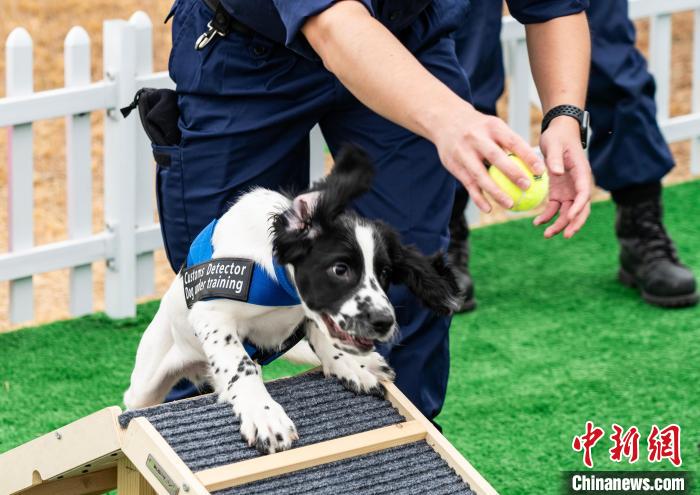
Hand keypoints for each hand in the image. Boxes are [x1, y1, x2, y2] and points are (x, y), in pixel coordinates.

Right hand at [433, 104, 545, 212]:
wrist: (445, 121)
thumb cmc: (479, 128)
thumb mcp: (494, 127)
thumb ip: (509, 143)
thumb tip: (534, 164)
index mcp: (492, 127)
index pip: (512, 142)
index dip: (527, 156)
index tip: (540, 171)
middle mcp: (476, 138)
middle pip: (495, 157)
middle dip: (512, 173)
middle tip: (527, 187)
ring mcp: (462, 152)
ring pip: (480, 175)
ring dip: (495, 191)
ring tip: (510, 204)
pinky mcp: (453, 165)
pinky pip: (468, 184)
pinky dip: (478, 198)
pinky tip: (488, 208)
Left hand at [534, 117, 591, 237]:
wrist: (558, 132)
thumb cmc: (558, 136)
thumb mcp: (554, 144)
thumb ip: (555, 158)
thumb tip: (556, 173)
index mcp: (581, 172)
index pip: (584, 193)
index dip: (579, 207)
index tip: (570, 217)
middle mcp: (578, 183)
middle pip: (580, 207)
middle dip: (574, 223)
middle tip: (565, 235)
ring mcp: (569, 189)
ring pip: (568, 211)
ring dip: (560, 224)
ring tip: (547, 234)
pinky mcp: (559, 190)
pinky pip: (556, 207)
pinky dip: (548, 216)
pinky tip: (537, 223)